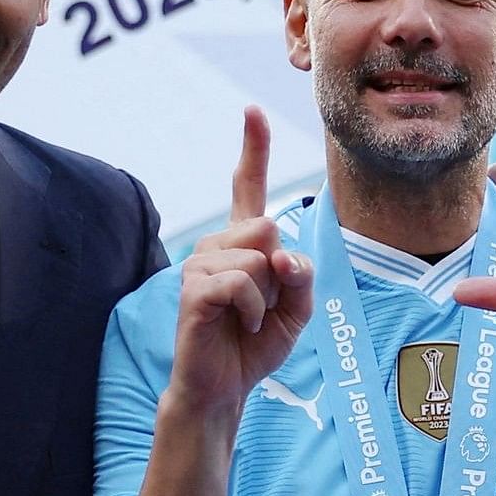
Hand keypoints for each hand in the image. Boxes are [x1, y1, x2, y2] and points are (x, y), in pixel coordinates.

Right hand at [168, 108, 316, 419]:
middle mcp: (218, 244)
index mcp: (244, 242)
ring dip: (267, 298)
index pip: (248, 188)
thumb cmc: (257, 343)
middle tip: (262, 306)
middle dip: (281, 274)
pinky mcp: (193, 289)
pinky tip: (240, 324)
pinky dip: (253, 310)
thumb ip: (302, 273)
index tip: (252, 110)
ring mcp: (200, 264)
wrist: (226, 386)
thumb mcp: (299, 308)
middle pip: (269, 228)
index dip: (252, 149)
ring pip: (258, 258)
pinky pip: (242, 283)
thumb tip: (279, 252)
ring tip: (248, 318)